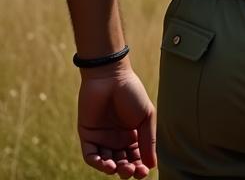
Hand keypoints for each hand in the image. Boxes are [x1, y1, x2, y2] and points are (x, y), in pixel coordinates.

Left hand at [77, 62, 156, 177]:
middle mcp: (117, 139)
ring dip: (112, 168)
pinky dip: (97, 162)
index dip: (140, 167)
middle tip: (130, 170)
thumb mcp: (146, 116)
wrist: (111, 77)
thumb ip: (148, 140)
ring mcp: (102, 139)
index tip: (144, 171)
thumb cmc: (132, 93)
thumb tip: (152, 165)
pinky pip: (91, 155)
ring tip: (118, 168)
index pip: (137, 157)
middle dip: (127, 170)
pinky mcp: (88, 136)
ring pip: (106, 162)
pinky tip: (106, 164)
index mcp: (133, 135)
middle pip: (122, 163)